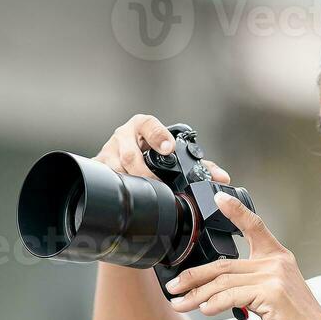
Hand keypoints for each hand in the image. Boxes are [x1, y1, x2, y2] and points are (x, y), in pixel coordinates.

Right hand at [95, 113, 229, 182]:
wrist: (118, 156)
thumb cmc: (149, 152)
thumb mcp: (171, 153)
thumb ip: (199, 164)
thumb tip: (222, 177)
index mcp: (141, 126)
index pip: (148, 124)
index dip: (158, 136)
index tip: (169, 148)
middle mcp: (123, 136)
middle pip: (129, 153)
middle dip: (144, 171)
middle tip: (159, 184)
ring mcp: (108, 151)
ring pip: (116, 168)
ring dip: (131, 181)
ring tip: (145, 193)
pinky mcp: (98, 166)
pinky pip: (105, 178)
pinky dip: (116, 188)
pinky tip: (126, 195)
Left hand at [165, 193, 320, 319]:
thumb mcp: (274, 296)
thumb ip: (251, 285)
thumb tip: (217, 290)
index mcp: (278, 258)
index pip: (254, 226)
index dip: (236, 211)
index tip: (218, 198)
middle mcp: (276, 262)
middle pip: (224, 263)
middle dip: (193, 276)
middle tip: (173, 286)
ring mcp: (275, 276)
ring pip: (223, 281)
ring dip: (196, 295)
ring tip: (179, 304)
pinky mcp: (272, 293)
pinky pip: (233, 296)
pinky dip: (215, 303)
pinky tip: (205, 309)